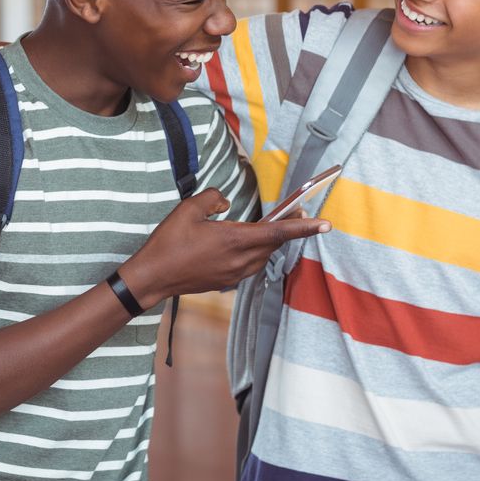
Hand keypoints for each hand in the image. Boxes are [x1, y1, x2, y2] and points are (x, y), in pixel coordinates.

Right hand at [119, 188, 330, 306]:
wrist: (153, 278)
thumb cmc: (168, 243)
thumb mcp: (188, 209)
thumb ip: (212, 198)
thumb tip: (226, 201)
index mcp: (234, 240)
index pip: (279, 232)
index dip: (305, 227)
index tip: (326, 224)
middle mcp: (240, 260)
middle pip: (275, 243)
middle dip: (289, 228)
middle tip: (298, 212)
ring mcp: (234, 274)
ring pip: (264, 255)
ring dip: (271, 241)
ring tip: (271, 226)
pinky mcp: (226, 282)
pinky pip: (251, 264)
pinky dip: (256, 252)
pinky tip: (245, 243)